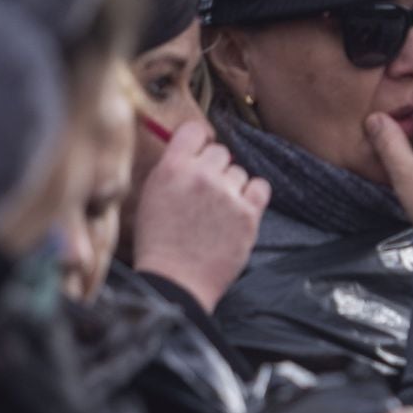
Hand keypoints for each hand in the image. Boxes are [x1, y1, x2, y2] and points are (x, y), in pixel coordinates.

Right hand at [133, 121, 269, 310]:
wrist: (175, 282)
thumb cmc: (158, 244)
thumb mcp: (151, 196)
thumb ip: (171, 169)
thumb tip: (190, 150)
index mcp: (172, 168)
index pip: (194, 130)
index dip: (199, 141)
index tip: (200, 152)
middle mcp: (201, 175)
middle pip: (220, 152)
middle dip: (214, 168)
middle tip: (205, 193)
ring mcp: (227, 194)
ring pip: (239, 172)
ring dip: (231, 187)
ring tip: (216, 213)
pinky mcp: (249, 214)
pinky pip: (261, 187)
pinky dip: (252, 196)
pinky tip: (239, 210)